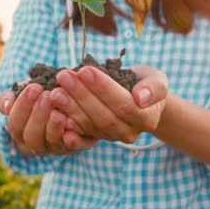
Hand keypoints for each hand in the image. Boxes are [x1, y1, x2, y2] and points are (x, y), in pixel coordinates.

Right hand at [0, 84, 98, 155]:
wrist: (72, 98)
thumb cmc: (41, 95)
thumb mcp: (25, 93)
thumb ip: (10, 98)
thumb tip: (7, 105)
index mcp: (21, 132)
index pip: (15, 125)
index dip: (23, 107)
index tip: (34, 87)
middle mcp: (38, 144)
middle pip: (31, 137)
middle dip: (38, 116)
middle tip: (47, 96)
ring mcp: (57, 147)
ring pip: (52, 143)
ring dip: (53, 127)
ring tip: (58, 111)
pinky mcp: (78, 146)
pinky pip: (75, 147)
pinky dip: (73, 140)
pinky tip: (71, 126)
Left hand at [49, 65, 167, 143]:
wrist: (139, 98)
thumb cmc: (146, 84)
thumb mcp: (157, 80)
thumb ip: (154, 88)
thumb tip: (141, 97)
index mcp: (146, 118)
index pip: (124, 104)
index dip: (103, 88)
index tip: (85, 70)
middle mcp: (130, 132)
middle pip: (103, 116)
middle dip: (81, 95)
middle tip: (64, 76)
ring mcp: (112, 138)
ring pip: (89, 124)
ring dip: (70, 107)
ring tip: (55, 89)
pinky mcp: (97, 138)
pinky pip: (80, 132)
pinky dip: (66, 122)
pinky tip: (53, 109)